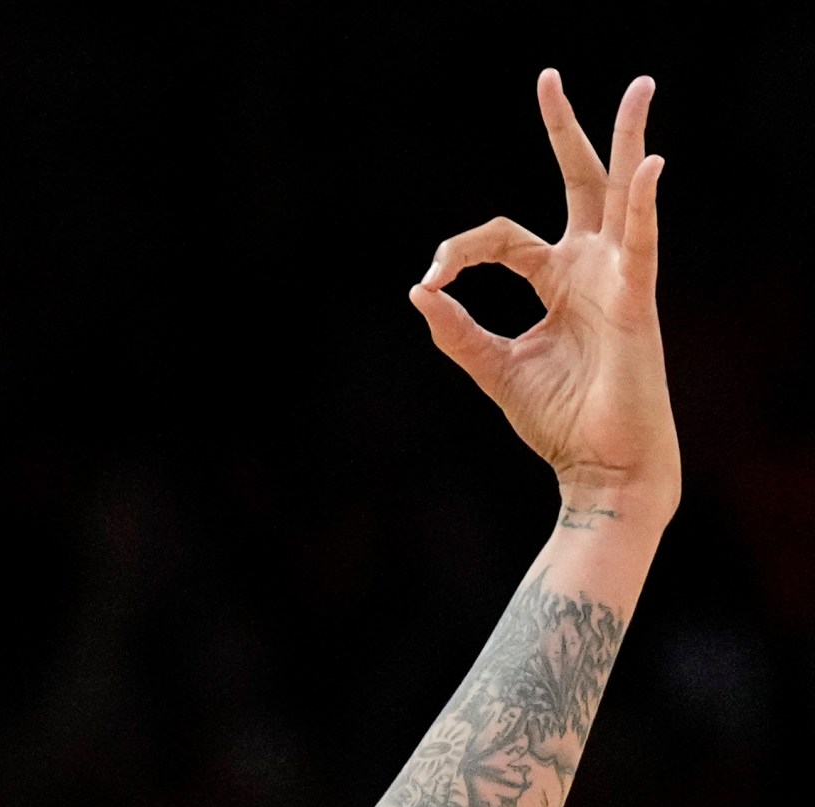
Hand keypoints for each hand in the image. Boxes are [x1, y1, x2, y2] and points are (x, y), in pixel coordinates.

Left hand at [414, 71, 676, 517]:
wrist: (596, 464)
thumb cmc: (556, 420)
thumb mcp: (492, 368)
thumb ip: (457, 331)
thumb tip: (418, 292)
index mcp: (556, 281)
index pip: (500, 238)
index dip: (458, 250)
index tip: (430, 279)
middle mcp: (589, 268)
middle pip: (579, 184)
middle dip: (566, 131)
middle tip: (548, 79)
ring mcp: (616, 277)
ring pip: (620, 194)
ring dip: (626, 140)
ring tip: (638, 86)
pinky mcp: (634, 299)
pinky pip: (641, 242)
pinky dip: (643, 205)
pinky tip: (649, 165)